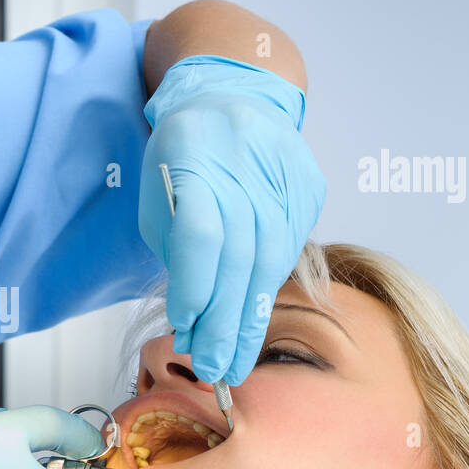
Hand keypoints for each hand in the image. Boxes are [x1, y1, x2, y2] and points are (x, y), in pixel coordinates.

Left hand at [138, 55, 326, 384]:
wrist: (232, 96)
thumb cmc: (181, 156)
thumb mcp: (159, 195)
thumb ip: (175, 252)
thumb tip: (190, 320)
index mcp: (195, 157)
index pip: (202, 233)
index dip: (195, 286)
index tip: (186, 329)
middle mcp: (246, 166)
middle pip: (240, 257)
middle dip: (225, 322)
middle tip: (216, 371)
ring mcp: (285, 176)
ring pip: (271, 261)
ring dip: (250, 319)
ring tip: (234, 362)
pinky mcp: (309, 188)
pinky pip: (288, 250)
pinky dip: (267, 291)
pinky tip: (251, 322)